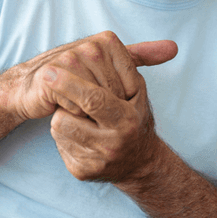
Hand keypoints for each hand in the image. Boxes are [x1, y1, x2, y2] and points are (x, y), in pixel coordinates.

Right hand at [5, 31, 175, 122]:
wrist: (33, 90)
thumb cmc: (74, 81)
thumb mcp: (113, 69)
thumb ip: (141, 56)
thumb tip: (174, 48)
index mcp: (107, 41)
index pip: (131, 81)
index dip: (122, 98)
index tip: (108, 98)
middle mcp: (89, 45)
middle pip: (114, 93)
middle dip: (105, 108)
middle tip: (90, 107)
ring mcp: (69, 58)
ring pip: (95, 100)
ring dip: (88, 113)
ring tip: (76, 106)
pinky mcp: (50, 76)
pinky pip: (74, 105)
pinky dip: (71, 113)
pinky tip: (60, 106)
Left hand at [43, 32, 176, 182]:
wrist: (139, 163)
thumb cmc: (135, 116)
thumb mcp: (139, 91)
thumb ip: (137, 65)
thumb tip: (171, 45)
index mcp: (127, 121)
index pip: (93, 99)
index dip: (69, 83)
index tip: (49, 69)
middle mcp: (112, 144)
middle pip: (71, 117)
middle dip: (57, 94)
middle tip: (45, 74)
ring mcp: (96, 161)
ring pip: (60, 127)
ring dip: (62, 114)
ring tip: (76, 111)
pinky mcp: (81, 172)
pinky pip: (59, 143)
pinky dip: (63, 133)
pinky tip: (76, 130)